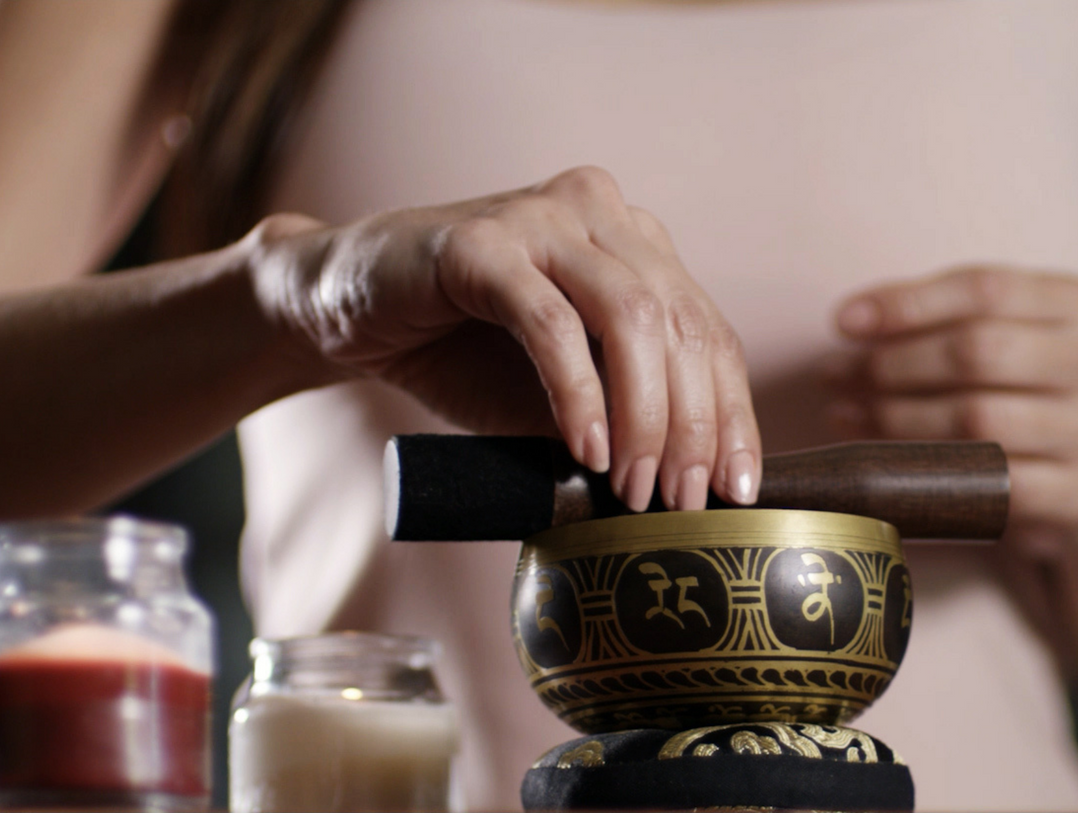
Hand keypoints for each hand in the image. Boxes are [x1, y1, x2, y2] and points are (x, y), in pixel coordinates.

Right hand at [243, 166, 760, 512]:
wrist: (340, 309)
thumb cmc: (458, 354)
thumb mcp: (560, 393)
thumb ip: (621, 415)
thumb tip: (690, 486)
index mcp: (632, 242)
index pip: (707, 330)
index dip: (731, 414)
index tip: (736, 489)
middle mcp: (598, 214)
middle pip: (681, 324)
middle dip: (693, 426)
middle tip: (681, 502)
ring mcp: (541, 219)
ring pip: (632, 317)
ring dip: (643, 415)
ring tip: (633, 486)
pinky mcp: (482, 243)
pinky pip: (552, 322)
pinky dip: (578, 393)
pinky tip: (586, 448)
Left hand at [828, 266, 1077, 549]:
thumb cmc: (1028, 392)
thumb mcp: (1004, 336)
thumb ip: (937, 318)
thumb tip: (852, 319)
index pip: (985, 290)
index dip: (907, 303)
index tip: (844, 322)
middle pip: (978, 352)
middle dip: (892, 364)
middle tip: (835, 375)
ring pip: (978, 419)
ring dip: (896, 418)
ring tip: (846, 414)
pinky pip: (991, 484)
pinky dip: (929, 474)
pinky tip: (886, 466)